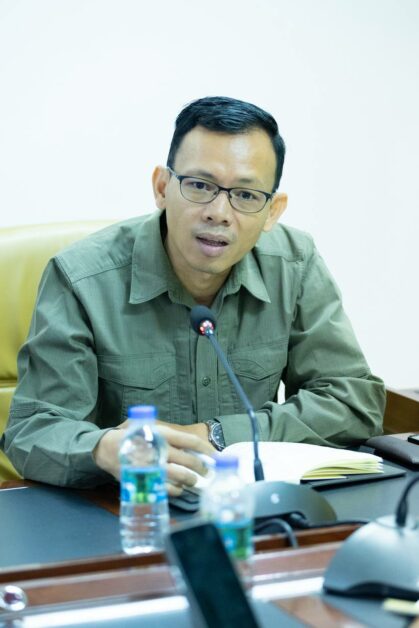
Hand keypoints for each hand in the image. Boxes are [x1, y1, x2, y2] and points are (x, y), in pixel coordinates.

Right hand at [93, 420, 214, 495]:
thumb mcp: (152, 430)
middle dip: (203, 468)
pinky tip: (179, 488)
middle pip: (190, 461)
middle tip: (207, 471)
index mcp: (163, 434)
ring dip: (192, 480)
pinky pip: (170, 489)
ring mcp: (154, 466)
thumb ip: (171, 438)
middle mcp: (160, 449)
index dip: (207, 449)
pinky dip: (178, 490)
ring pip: (182, 476)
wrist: (109, 450)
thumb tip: (196, 448)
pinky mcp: (147, 480)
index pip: (191, 441)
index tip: (216, 455)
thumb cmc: (136, 439)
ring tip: (194, 480)